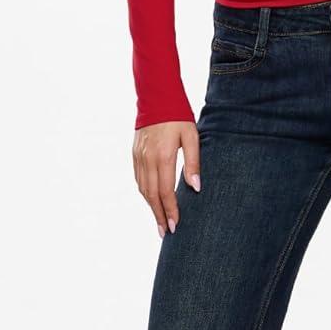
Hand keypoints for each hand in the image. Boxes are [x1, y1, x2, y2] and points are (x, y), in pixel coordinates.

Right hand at [132, 121, 200, 237]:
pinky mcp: (135, 153)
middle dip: (159, 215)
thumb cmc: (178, 116)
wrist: (156, 97)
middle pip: (151, 195)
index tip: (175, 226)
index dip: (170, 210)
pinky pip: (138, 178)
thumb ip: (193, 163)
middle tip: (165, 232)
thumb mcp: (192, 137)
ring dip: (150, 206)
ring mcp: (139, 156)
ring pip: (142, 188)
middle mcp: (147, 159)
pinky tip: (150, 200)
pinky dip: (144, 192)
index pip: (165, 191)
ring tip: (158, 221)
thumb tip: (195, 188)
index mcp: (163, 157)